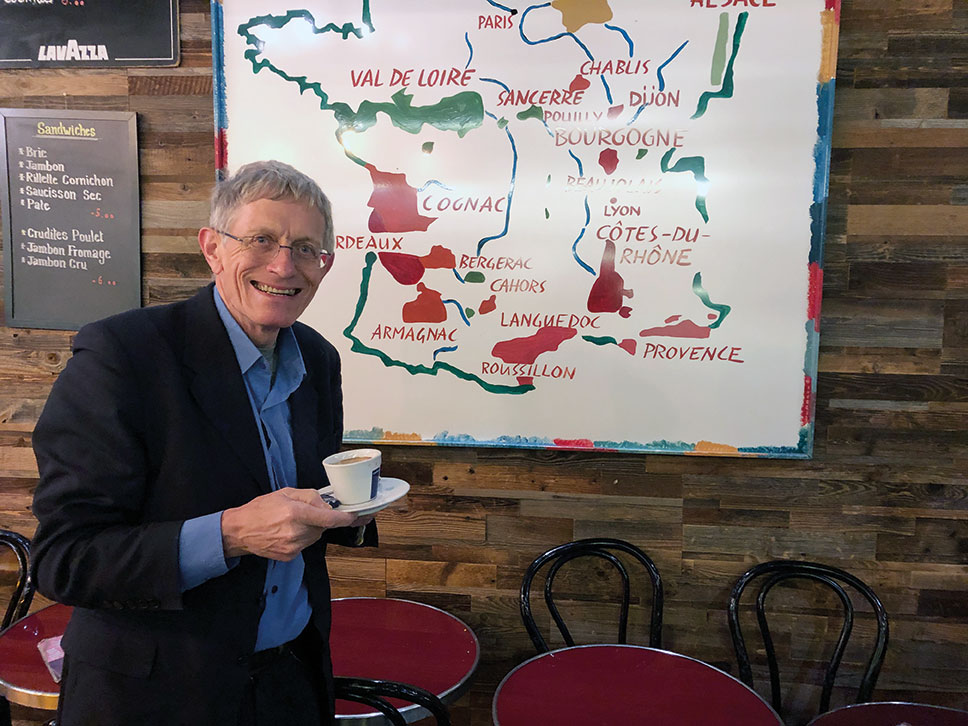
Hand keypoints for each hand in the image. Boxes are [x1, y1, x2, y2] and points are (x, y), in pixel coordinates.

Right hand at [221, 487, 358, 560]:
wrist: (239, 531)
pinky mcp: (290, 556)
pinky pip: (305, 545)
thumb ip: (310, 497)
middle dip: (320, 519)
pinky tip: (287, 532)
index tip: (357, 516)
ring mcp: (293, 546)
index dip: (346, 518)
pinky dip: (302, 538)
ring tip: (291, 522)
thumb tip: (327, 505)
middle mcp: (296, 532)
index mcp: (295, 513)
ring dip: (311, 529)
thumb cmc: (260, 509)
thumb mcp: (285, 493)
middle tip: (304, 512)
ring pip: (315, 536)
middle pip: (323, 526)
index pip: (329, 519)